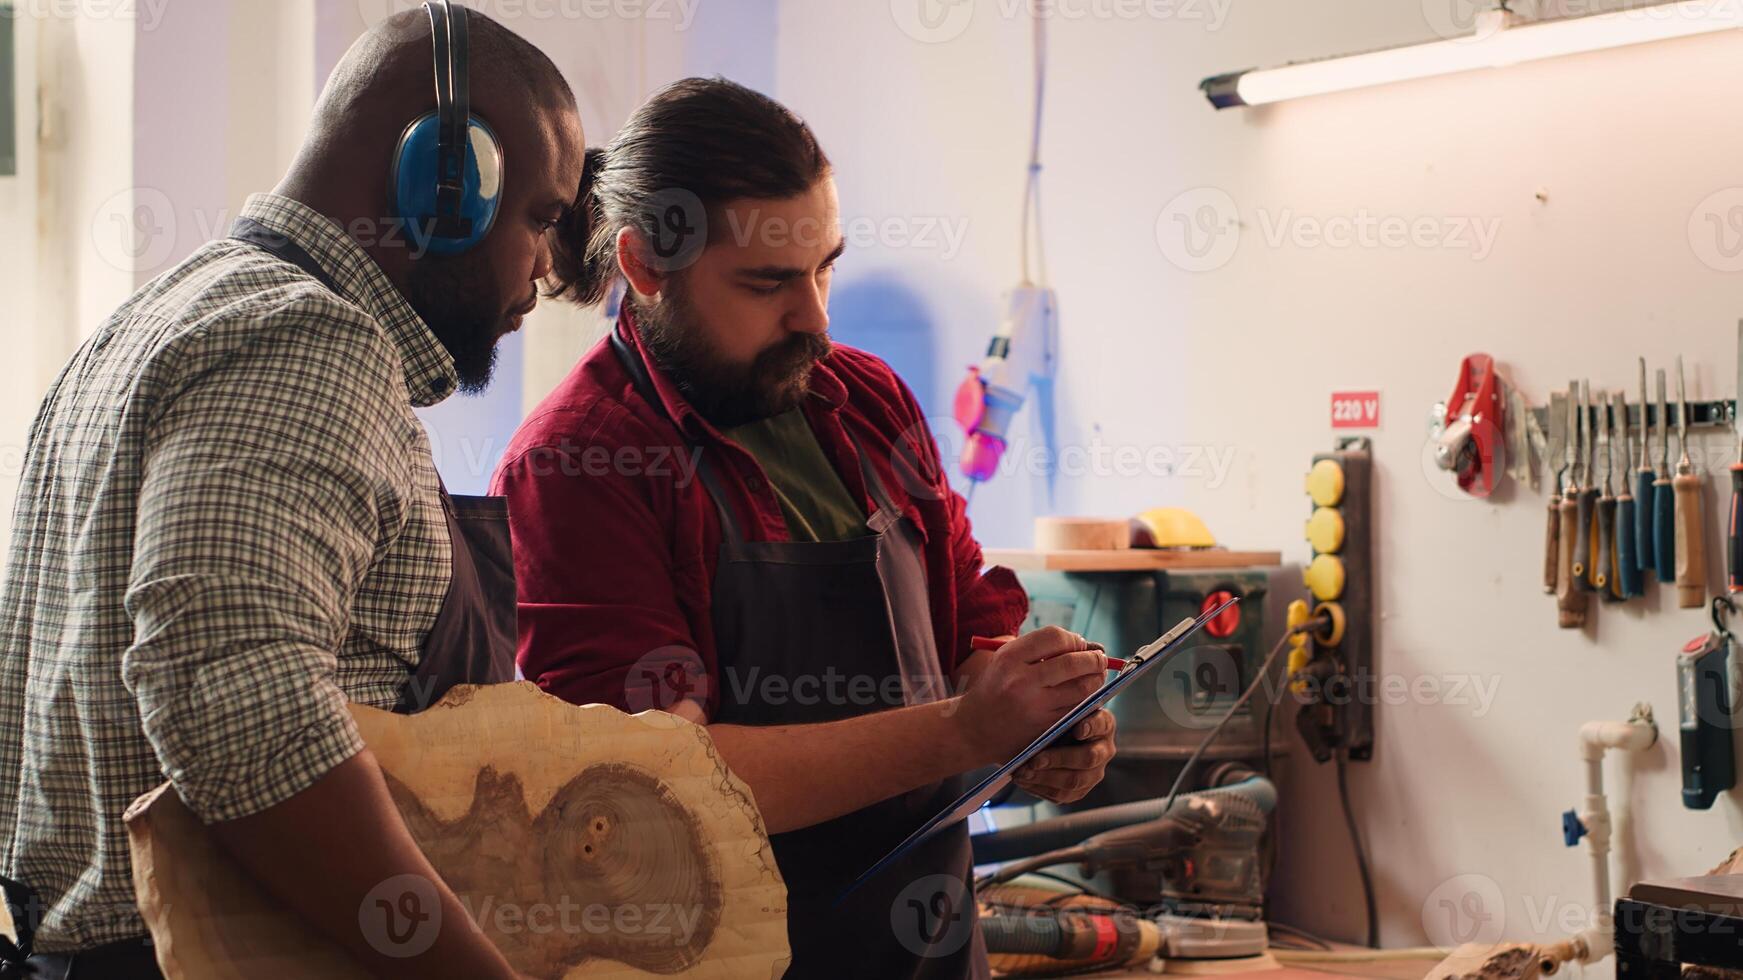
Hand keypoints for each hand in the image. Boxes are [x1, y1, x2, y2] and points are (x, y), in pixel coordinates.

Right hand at [953, 626, 1106, 766]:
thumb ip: (1040, 648)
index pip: (1054, 637)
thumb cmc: (995, 687)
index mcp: (1010, 658)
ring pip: (1081, 689)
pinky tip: (1087, 695)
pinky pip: (1078, 710)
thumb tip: (1085, 643)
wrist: (973, 729)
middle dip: (1093, 658)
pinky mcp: (1044, 727)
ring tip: (1096, 676)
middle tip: (1099, 659)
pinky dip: (1089, 700)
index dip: (1073, 638)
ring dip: (1096, 680)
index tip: (1078, 643)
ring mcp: (1034, 707)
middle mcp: (1021, 681)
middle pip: (1072, 662)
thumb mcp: (1005, 659)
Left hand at [1013, 708, 1115, 803]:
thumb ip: (1061, 706)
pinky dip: (1040, 788)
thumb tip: (1050, 697)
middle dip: (1058, 759)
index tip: (1077, 729)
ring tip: (1023, 772)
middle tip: (1035, 759)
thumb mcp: (1061, 709)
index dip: (1091, 727)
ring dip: (1045, 777)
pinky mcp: (1079, 790)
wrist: (1052, 740)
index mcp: (1103, 724)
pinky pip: (1061, 795)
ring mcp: (1094, 774)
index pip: (1101, 724)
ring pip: (1074, 781)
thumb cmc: (1058, 719)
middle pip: (1088, 758)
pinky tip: (1024, 780)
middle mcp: (1104, 751)